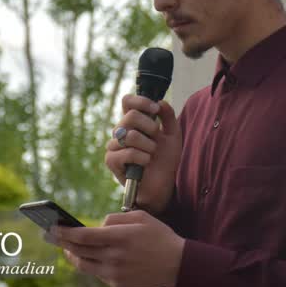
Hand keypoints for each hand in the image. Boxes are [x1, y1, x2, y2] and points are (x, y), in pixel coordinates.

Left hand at [47, 210, 184, 286]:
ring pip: (84, 265)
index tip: (53, 228)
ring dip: (73, 256)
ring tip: (67, 248)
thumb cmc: (159, 236)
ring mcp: (115, 273)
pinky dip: (92, 264)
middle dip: (62, 243)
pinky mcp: (117, 284)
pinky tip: (91, 257)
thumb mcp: (140, 217)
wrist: (177, 264)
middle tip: (50, 236)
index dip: (65, 232)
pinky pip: (97, 273)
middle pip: (79, 251)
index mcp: (120, 237)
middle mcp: (114, 256)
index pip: (84, 236)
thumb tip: (97, 226)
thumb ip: (114, 219)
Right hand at [105, 95, 181, 214]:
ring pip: (130, 135)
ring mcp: (114, 146)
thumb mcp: (173, 135)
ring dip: (148, 145)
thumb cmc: (166, 159)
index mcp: (133, 122)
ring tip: (152, 154)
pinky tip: (146, 162)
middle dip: (150, 126)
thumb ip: (168, 117)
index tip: (155, 109)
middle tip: (157, 138)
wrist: (163, 185)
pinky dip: (141, 157)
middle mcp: (121, 131)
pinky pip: (127, 152)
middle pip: (130, 116)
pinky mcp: (111, 161)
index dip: (140, 101)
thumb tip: (160, 102)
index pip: (127, 101)